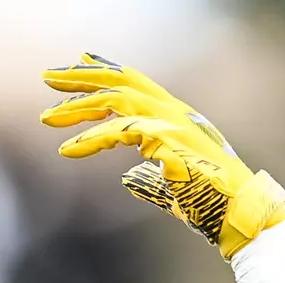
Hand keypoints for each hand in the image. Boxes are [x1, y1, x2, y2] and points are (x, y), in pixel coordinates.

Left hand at [40, 54, 284, 258]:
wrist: (237, 214)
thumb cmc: (209, 203)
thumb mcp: (171, 183)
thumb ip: (149, 175)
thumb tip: (127, 178)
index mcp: (175, 116)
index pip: (134, 82)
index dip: (104, 70)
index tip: (75, 65)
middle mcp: (173, 112)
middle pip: (120, 81)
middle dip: (81, 78)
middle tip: (47, 77)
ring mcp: (172, 124)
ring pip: (116, 100)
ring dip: (78, 107)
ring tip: (47, 118)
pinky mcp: (167, 142)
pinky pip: (121, 132)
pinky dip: (92, 140)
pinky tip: (68, 151)